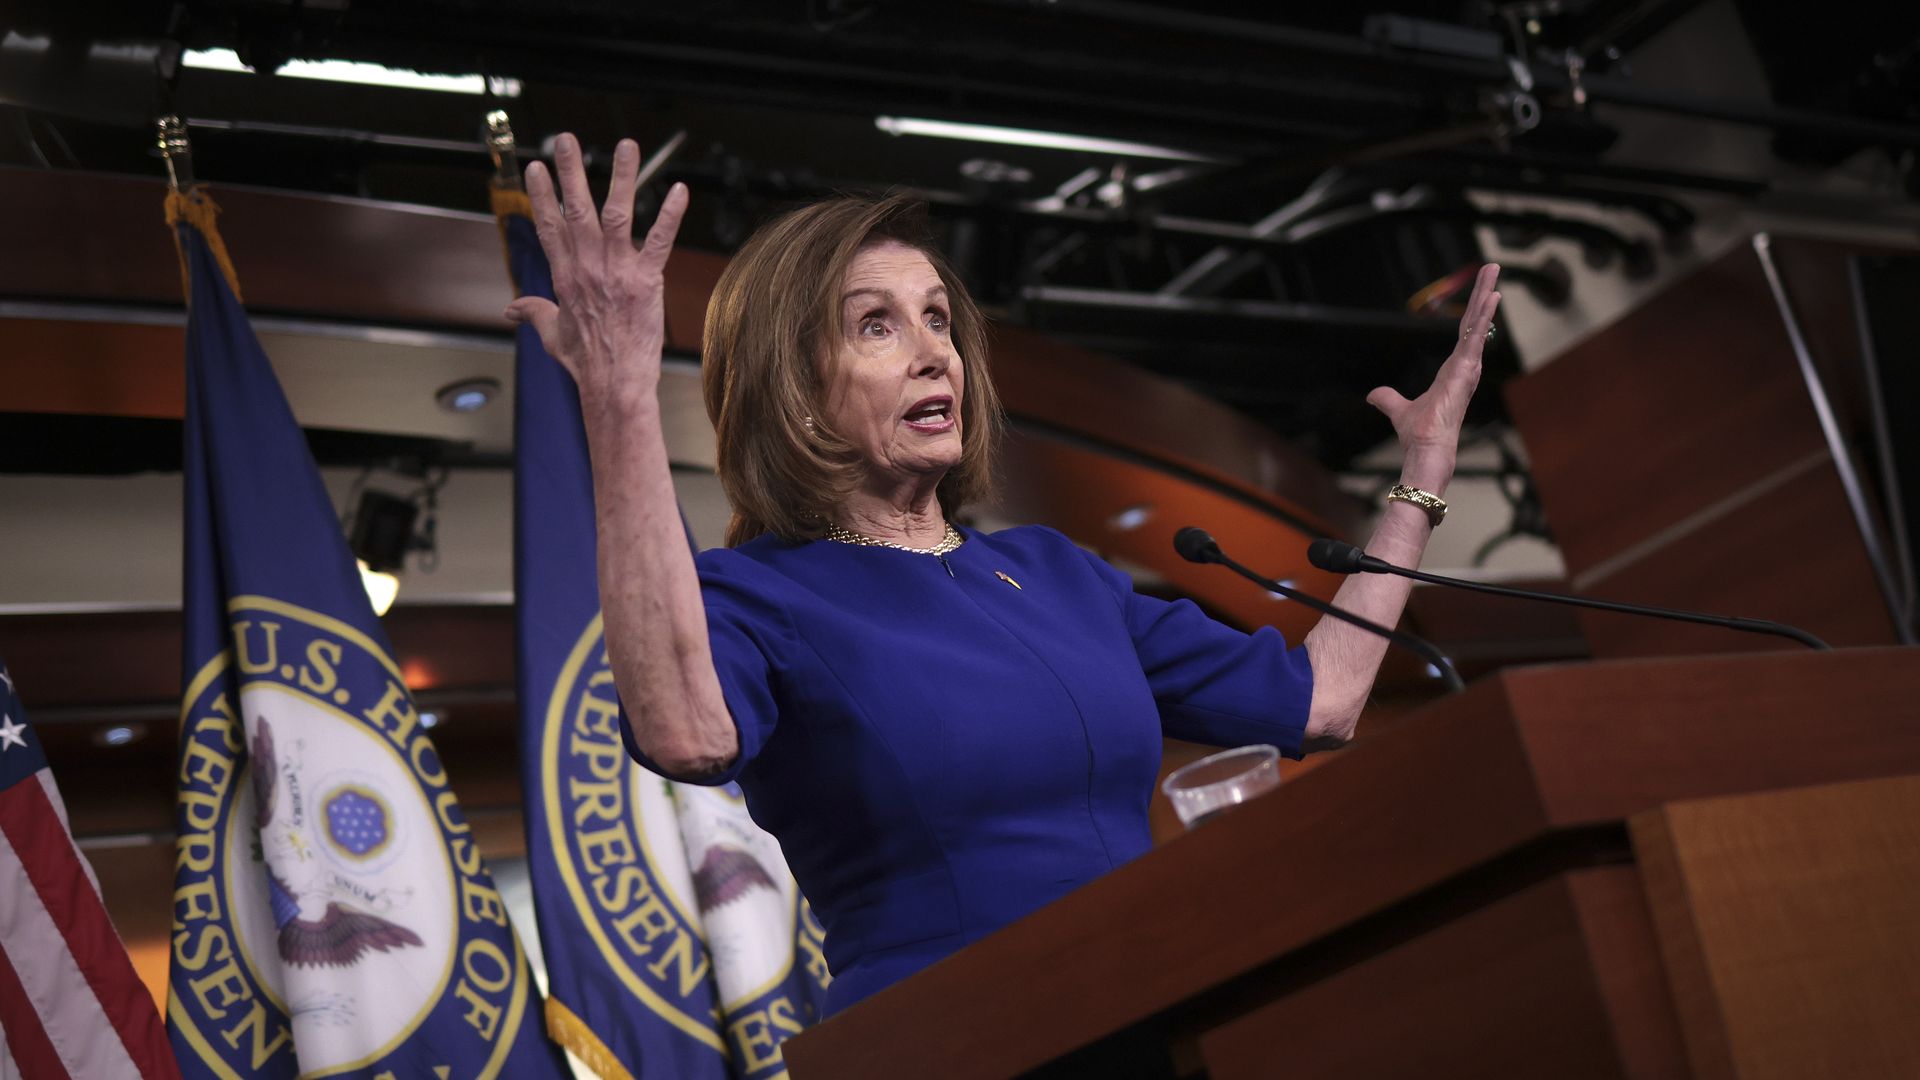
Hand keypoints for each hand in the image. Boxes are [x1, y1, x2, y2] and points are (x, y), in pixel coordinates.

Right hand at [505, 133, 688, 408]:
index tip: (536, 167)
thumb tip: (511, 309)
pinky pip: (659, 241)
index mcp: (565, 276)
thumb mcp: (552, 335)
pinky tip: (678, 190)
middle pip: (576, 209)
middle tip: (566, 139)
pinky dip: (670, 215)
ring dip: (622, 178)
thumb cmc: (586, 363)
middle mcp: (587, 267)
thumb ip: (533, 313)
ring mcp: (616, 272)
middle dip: (570, 171)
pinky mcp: (645, 282)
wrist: (613, 384)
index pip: (550, 226)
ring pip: (615, 214)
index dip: (542, 195)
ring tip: (625, 145)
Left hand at [1365, 263, 1500, 492]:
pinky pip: (1476, 337)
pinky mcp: (1466, 369)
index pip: (1466, 332)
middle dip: (1483, 293)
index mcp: (1452, 370)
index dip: (1473, 311)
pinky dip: (1483, 317)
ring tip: (1493, 270)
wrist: (1424, 447)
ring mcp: (1468, 366)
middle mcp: (1465, 364)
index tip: (1483, 291)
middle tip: (1492, 267)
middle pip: (1475, 321)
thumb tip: (1373, 396)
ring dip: (1486, 295)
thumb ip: (1388, 400)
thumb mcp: (1398, 409)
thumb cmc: (1419, 433)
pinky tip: (1492, 297)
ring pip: (1478, 323)